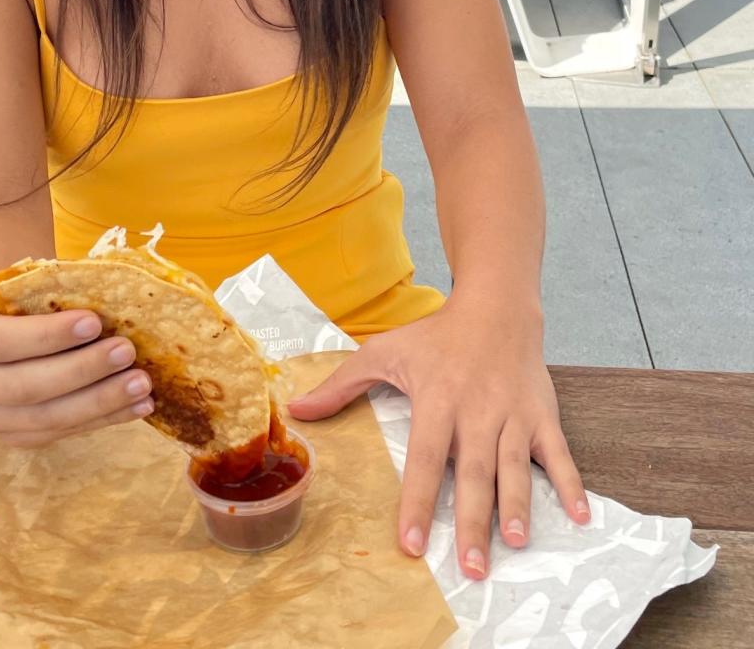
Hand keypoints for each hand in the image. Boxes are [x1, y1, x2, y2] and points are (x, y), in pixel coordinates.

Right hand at [0, 307, 152, 446]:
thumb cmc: (15, 304)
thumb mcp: (18, 292)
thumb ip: (50, 295)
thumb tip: (113, 299)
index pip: (0, 342)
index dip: (48, 335)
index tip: (94, 322)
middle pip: (26, 387)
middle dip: (82, 371)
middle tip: (127, 352)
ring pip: (46, 419)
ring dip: (100, 402)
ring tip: (142, 383)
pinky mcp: (14, 439)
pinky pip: (63, 434)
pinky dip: (104, 419)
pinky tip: (139, 405)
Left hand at [287, 292, 589, 579]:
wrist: (495, 306)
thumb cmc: (436, 336)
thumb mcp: (384, 352)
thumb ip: (340, 384)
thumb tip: (297, 410)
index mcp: (437, 400)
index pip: (426, 459)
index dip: (419, 502)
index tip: (413, 543)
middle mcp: (477, 411)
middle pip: (473, 474)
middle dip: (474, 523)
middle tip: (471, 570)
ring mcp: (512, 414)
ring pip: (514, 468)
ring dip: (518, 507)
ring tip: (515, 543)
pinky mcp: (541, 414)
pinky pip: (558, 453)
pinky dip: (571, 483)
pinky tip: (580, 516)